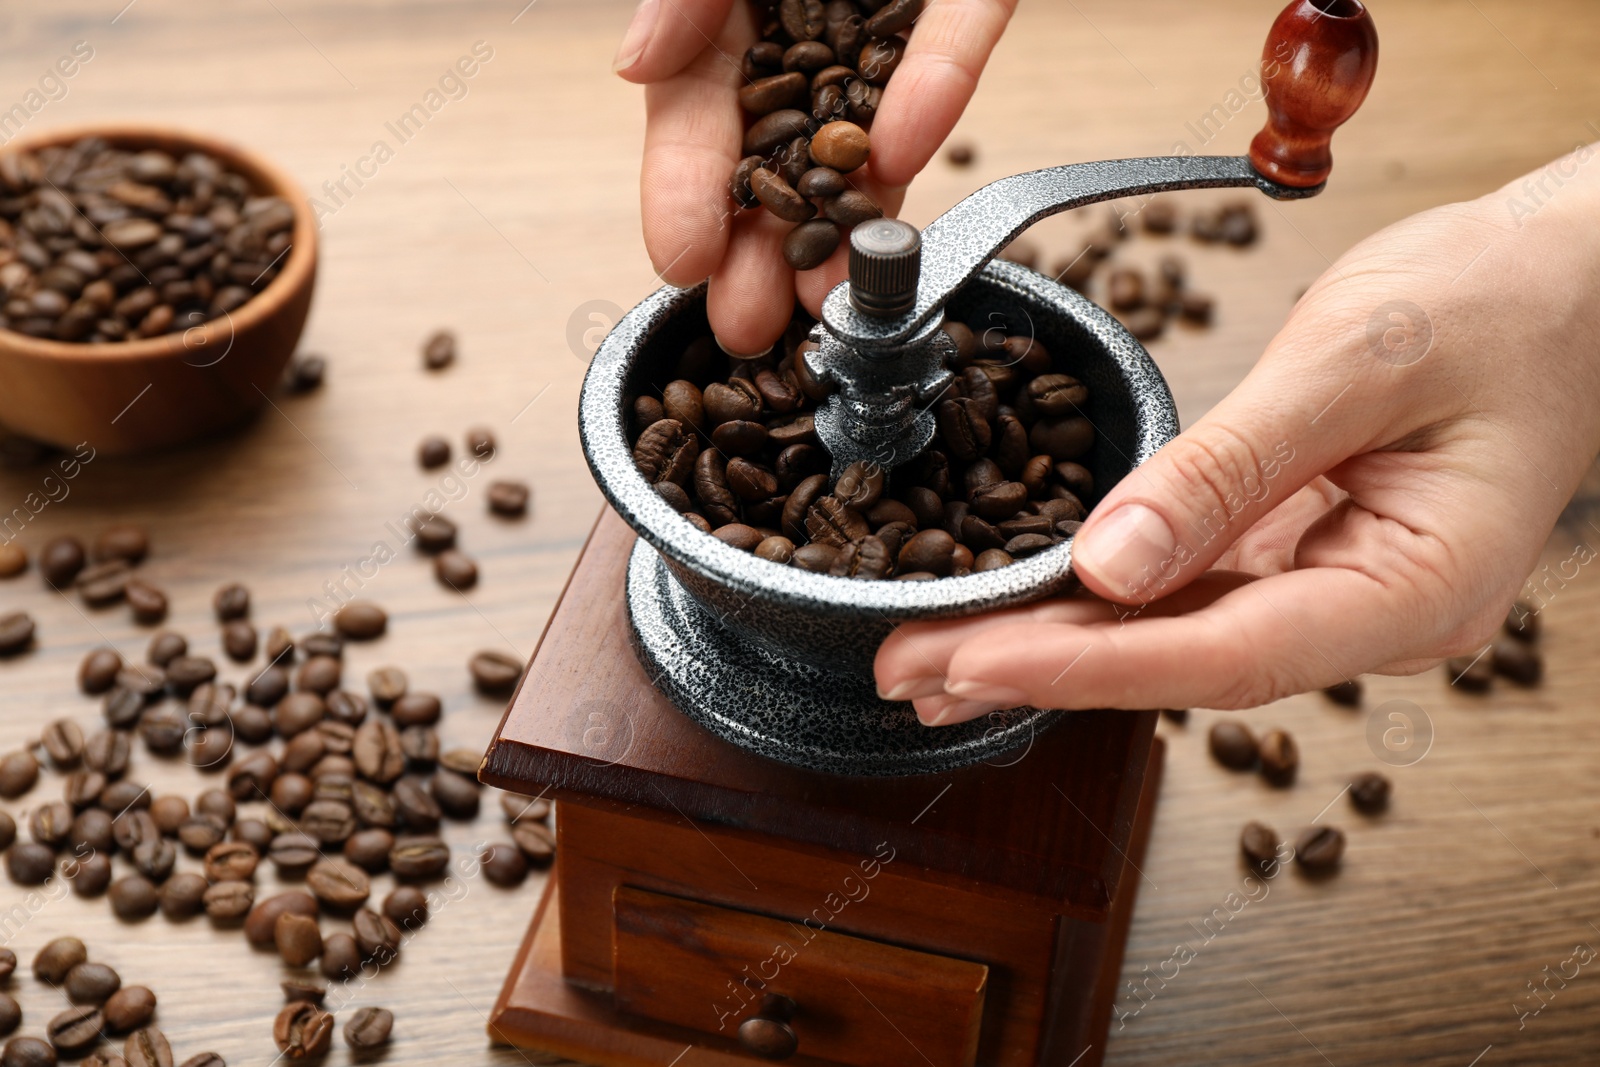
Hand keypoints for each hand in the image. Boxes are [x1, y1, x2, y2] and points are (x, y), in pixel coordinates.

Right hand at [614, 0, 1016, 354]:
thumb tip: (635, 68)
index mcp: (731, 17)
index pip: (695, 112)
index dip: (686, 190)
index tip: (682, 263)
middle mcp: (809, 30)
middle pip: (785, 154)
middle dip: (767, 247)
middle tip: (753, 323)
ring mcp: (891, 20)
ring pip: (873, 128)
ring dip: (852, 216)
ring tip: (831, 294)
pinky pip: (960, 34)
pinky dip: (936, 90)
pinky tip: (904, 155)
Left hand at [875, 146, 1599, 723]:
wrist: (1563, 281)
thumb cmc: (1497, 305)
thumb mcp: (1354, 362)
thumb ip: (1229, 467)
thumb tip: (1106, 562)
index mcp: (1411, 589)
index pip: (1220, 654)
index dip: (1084, 666)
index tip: (971, 660)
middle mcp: (1371, 616)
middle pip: (1181, 664)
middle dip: (1039, 669)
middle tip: (909, 669)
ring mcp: (1338, 591)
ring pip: (1176, 638)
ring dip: (1056, 644)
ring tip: (938, 654)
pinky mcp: (1307, 556)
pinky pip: (1193, 592)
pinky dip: (1102, 601)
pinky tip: (1027, 608)